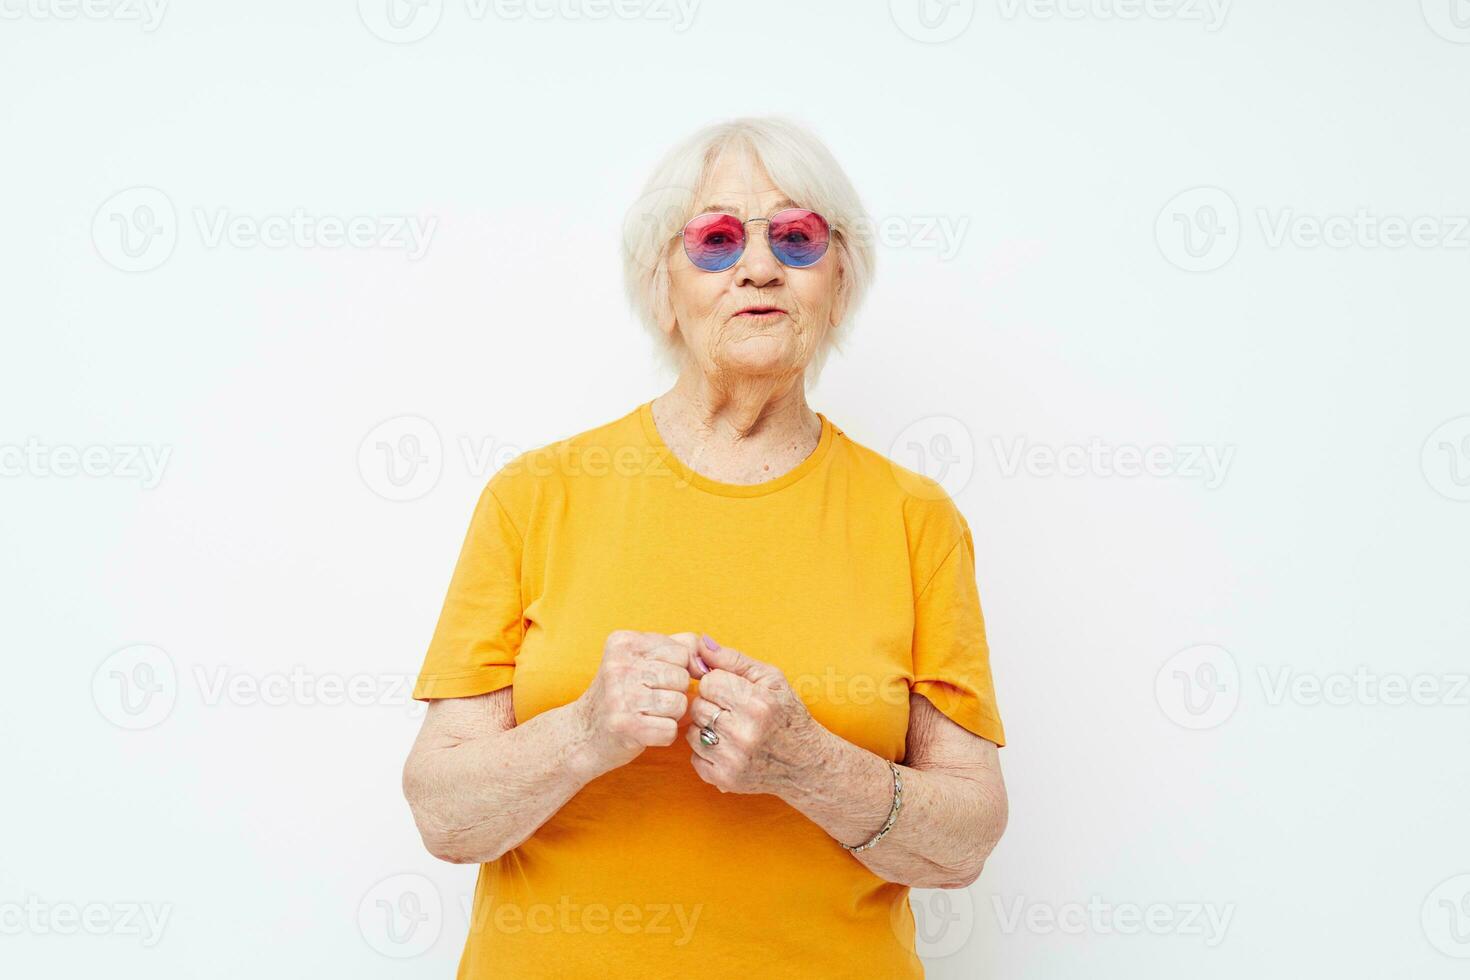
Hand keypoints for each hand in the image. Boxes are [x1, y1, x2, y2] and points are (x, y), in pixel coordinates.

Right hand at [576, 630, 699, 775]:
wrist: (583, 735)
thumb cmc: (621, 695)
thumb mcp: (641, 660)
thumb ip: (677, 647)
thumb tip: (707, 657)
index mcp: (623, 642)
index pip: (680, 651)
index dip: (678, 670)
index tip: (656, 679)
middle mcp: (619, 666)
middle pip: (681, 677)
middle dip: (674, 693)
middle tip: (649, 700)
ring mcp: (620, 696)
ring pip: (679, 703)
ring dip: (671, 715)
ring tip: (648, 715)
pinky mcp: (625, 726)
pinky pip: (671, 730)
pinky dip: (664, 735)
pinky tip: (645, 731)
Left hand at [685, 634, 827, 796]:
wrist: (804, 762)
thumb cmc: (786, 713)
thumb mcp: (770, 678)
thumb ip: (733, 659)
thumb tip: (699, 643)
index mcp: (757, 703)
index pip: (709, 682)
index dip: (718, 683)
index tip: (732, 690)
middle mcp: (745, 733)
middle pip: (698, 706)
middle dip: (711, 704)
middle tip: (732, 710)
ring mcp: (734, 759)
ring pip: (692, 731)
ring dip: (706, 727)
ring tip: (730, 728)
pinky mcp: (725, 779)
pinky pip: (694, 756)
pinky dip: (705, 751)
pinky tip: (727, 747)